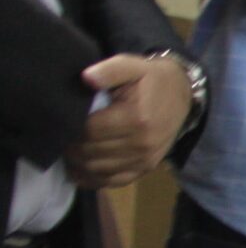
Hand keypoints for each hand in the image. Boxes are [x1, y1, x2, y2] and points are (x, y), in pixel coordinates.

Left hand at [67, 53, 192, 188]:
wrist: (182, 94)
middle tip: (61, 135)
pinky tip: (80, 169)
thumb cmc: (151, 79)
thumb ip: (109, 70)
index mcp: (136, 118)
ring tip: (69, 149)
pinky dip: (93, 179)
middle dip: (71, 146)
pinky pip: (114, 181)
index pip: (89, 131)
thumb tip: (86, 78)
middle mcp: (142, 144)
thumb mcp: (132, 66)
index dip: (70, 128)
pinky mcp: (146, 168)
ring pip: (98, 170)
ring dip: (78, 163)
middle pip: (91, 153)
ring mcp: (145, 159)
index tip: (62, 120)